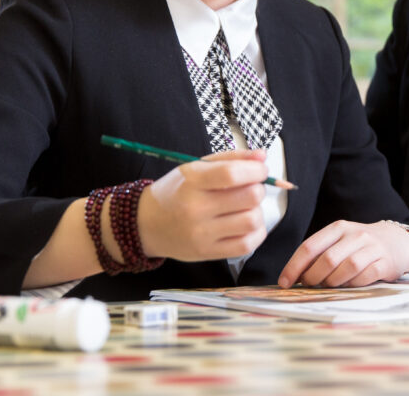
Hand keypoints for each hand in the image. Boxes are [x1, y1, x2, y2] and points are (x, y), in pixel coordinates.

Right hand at [136, 148, 268, 261]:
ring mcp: (202, 234)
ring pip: (252, 220)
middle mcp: (196, 208)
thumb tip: (262, 156)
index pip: (232, 174)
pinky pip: (247, 245)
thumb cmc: (177, 191)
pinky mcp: (208, 253)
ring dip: (258, 210)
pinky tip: (246, 224)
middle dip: (258, 188)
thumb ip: (232, 158)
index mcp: (192, 181)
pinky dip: (256, 232)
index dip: (256, 170)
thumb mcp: (197, 166)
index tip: (260, 169)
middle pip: (249, 197)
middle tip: (251, 187)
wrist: (147, 224)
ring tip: (246, 207)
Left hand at [278, 220, 408, 287]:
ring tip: (329, 286)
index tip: (284, 282)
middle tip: (308, 286)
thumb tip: (295, 276)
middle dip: (313, 277)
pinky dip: (353, 285)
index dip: (294, 266)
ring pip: (346, 268)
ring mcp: (371, 248)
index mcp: (338, 228)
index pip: (310, 246)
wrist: (397, 241)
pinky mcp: (384, 262)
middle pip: (327, 259)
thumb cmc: (361, 245)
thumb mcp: (340, 241)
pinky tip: (350, 286)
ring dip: (333, 282)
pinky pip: (365, 277)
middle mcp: (355, 235)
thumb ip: (320, 254)